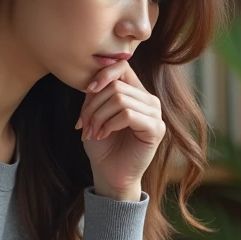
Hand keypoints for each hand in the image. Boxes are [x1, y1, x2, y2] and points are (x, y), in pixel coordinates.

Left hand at [75, 60, 164, 199]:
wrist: (109, 173)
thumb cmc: (102, 144)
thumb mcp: (94, 113)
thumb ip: (96, 94)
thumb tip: (93, 81)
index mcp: (136, 92)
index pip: (122, 66)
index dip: (103, 74)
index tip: (88, 90)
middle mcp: (148, 99)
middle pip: (116, 86)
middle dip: (93, 105)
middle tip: (84, 125)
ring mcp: (155, 114)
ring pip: (120, 99)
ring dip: (99, 116)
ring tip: (92, 132)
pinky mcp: (156, 129)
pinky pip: (128, 115)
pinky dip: (110, 124)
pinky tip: (103, 134)